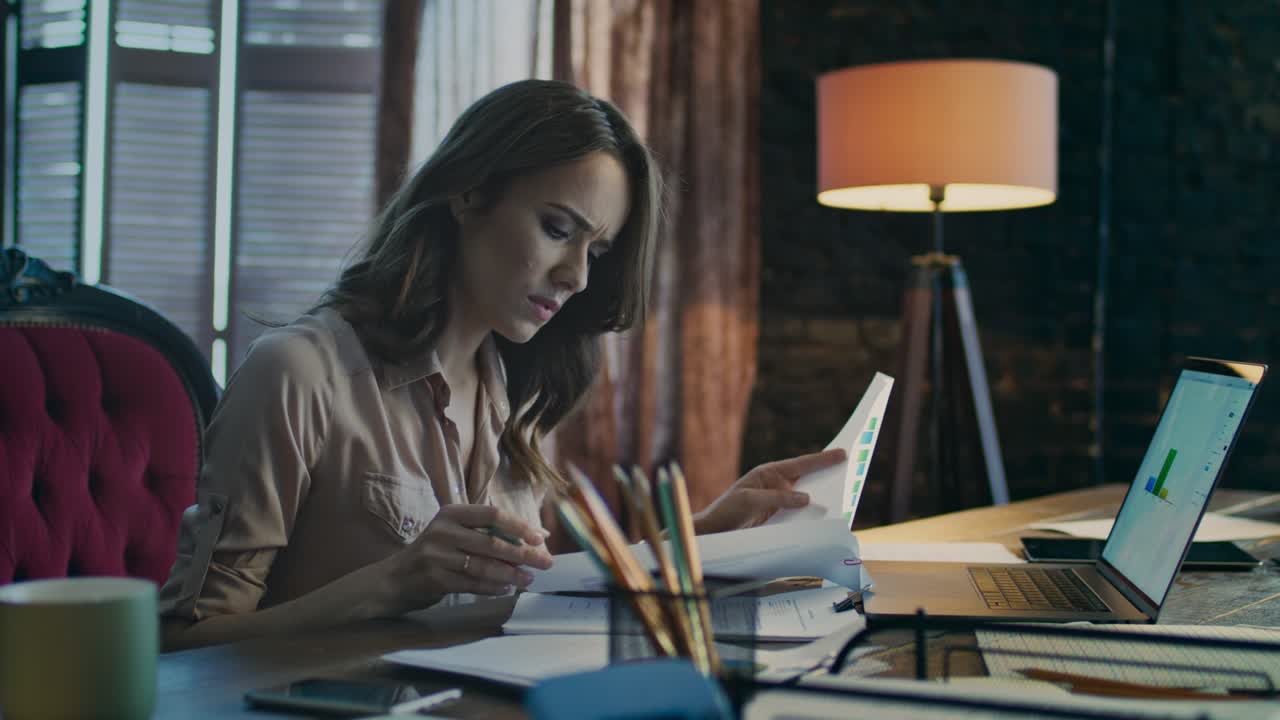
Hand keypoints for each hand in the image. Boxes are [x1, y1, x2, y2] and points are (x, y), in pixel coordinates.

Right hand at [382, 504, 553, 613]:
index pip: (492, 514)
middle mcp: (443, 531)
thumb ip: (489, 532)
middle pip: (492, 542)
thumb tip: (537, 536)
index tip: (540, 538)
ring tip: (528, 579)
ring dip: (511, 574)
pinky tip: (507, 588)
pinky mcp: (435, 579)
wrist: (393, 579)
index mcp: (451, 513)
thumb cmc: (434, 553)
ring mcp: (437, 556)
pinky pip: (472, 584)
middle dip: (523, 554)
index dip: (518, 526)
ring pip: (484, 565)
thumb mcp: (454, 533)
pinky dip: (492, 587)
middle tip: (545, 562)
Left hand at [692, 448, 846, 534]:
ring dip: (823, 498)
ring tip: (844, 496)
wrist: (714, 532)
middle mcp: (777, 485)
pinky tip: (825, 519)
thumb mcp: (750, 501)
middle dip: (828, 474)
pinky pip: (801, 514)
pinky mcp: (780, 518)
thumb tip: (807, 499)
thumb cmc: (727, 511)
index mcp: (769, 473)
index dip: (822, 459)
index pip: (801, 464)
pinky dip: (813, 515)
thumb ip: (778, 498)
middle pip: (808, 478)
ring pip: (807, 497)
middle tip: (852, 470)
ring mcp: (780, 501)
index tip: (842, 452)